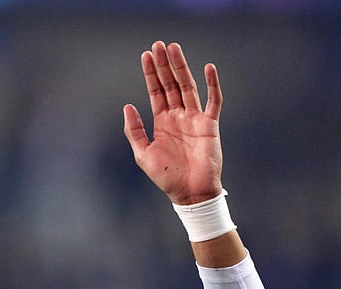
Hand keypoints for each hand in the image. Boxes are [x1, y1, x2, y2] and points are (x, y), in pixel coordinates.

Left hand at [123, 41, 223, 204]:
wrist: (189, 193)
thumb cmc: (166, 177)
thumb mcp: (142, 154)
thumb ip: (134, 130)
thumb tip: (127, 106)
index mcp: (162, 122)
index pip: (156, 91)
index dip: (151, 73)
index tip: (146, 55)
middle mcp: (178, 116)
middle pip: (171, 84)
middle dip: (164, 65)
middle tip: (159, 44)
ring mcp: (194, 118)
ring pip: (188, 86)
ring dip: (181, 67)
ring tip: (174, 48)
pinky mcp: (210, 125)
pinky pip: (213, 100)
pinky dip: (212, 84)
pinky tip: (208, 68)